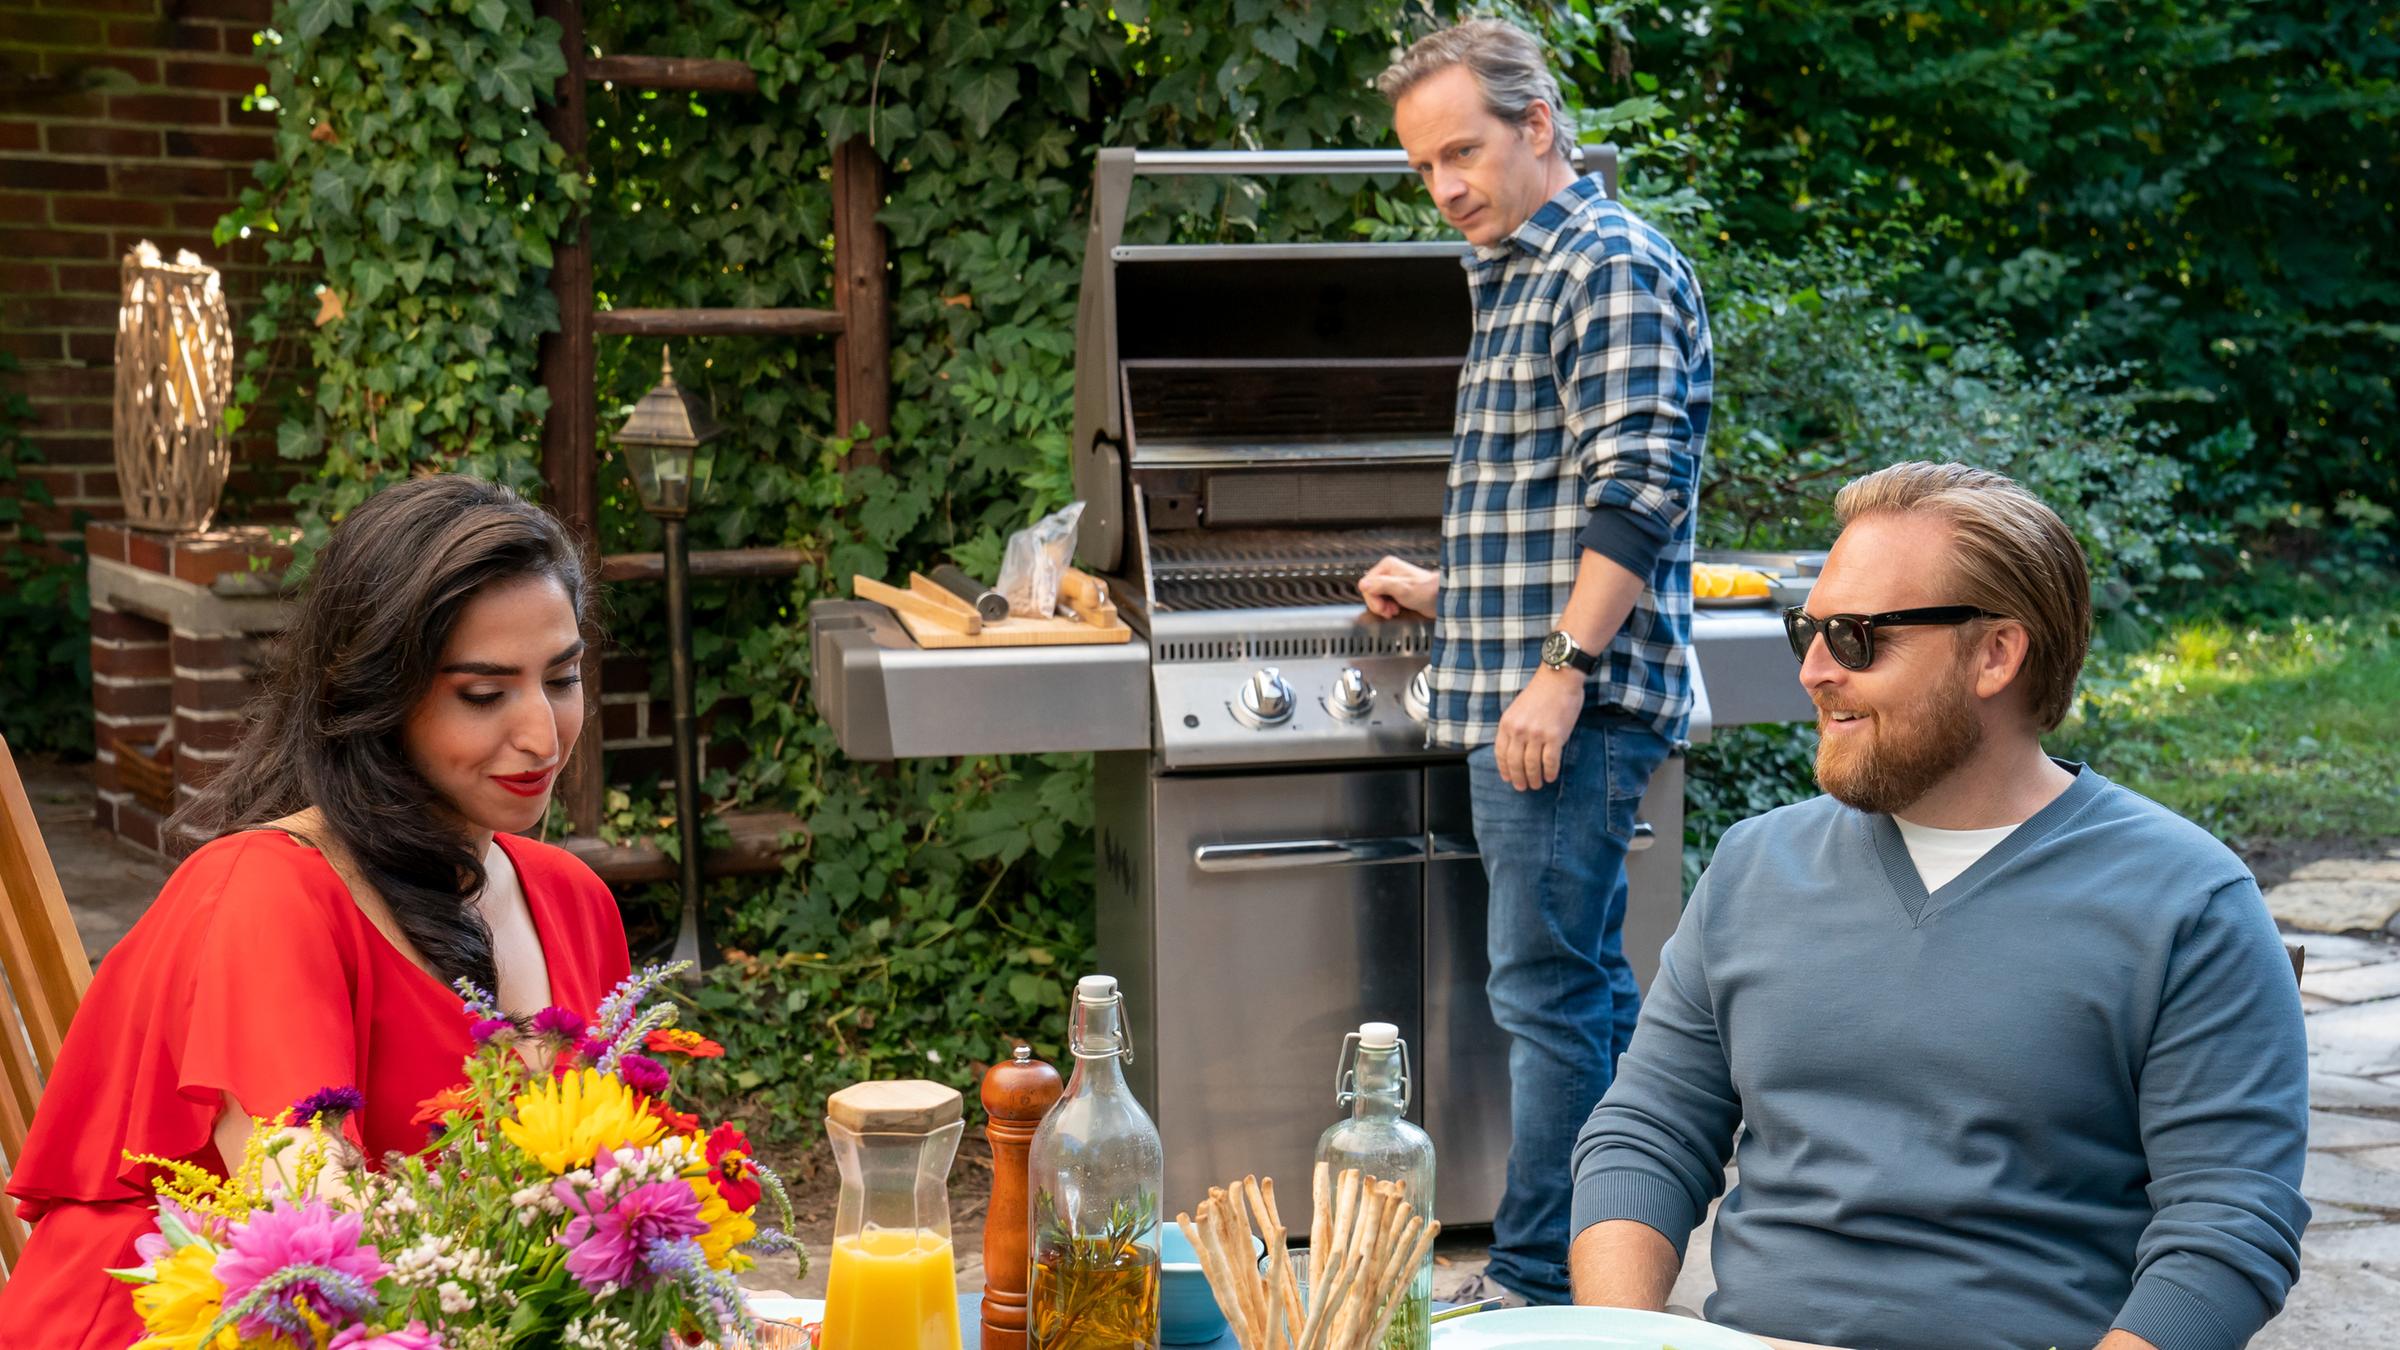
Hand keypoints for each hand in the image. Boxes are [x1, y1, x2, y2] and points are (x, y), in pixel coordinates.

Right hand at [1357, 556, 1437, 618]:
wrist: (1441, 598)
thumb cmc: (1426, 591)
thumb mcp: (1402, 588)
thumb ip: (1382, 585)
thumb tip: (1364, 584)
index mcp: (1387, 566)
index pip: (1366, 584)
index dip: (1373, 599)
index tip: (1382, 607)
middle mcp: (1388, 572)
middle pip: (1370, 591)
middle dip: (1378, 604)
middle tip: (1388, 611)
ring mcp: (1392, 581)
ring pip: (1376, 597)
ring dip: (1383, 607)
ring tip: (1393, 611)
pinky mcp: (1397, 591)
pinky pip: (1384, 600)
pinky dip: (1388, 608)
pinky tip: (1396, 610)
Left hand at [1495, 667, 1584, 789]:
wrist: (1559, 679)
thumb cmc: (1540, 693)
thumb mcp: (1517, 709)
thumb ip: (1514, 728)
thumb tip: (1514, 751)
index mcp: (1507, 723)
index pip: (1500, 753)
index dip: (1504, 769)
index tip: (1508, 778)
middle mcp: (1519, 730)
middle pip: (1515, 763)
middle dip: (1518, 778)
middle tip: (1522, 787)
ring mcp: (1536, 734)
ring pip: (1532, 765)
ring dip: (1534, 778)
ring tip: (1536, 785)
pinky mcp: (1555, 736)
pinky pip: (1550, 761)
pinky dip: (1549, 772)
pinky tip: (1550, 777)